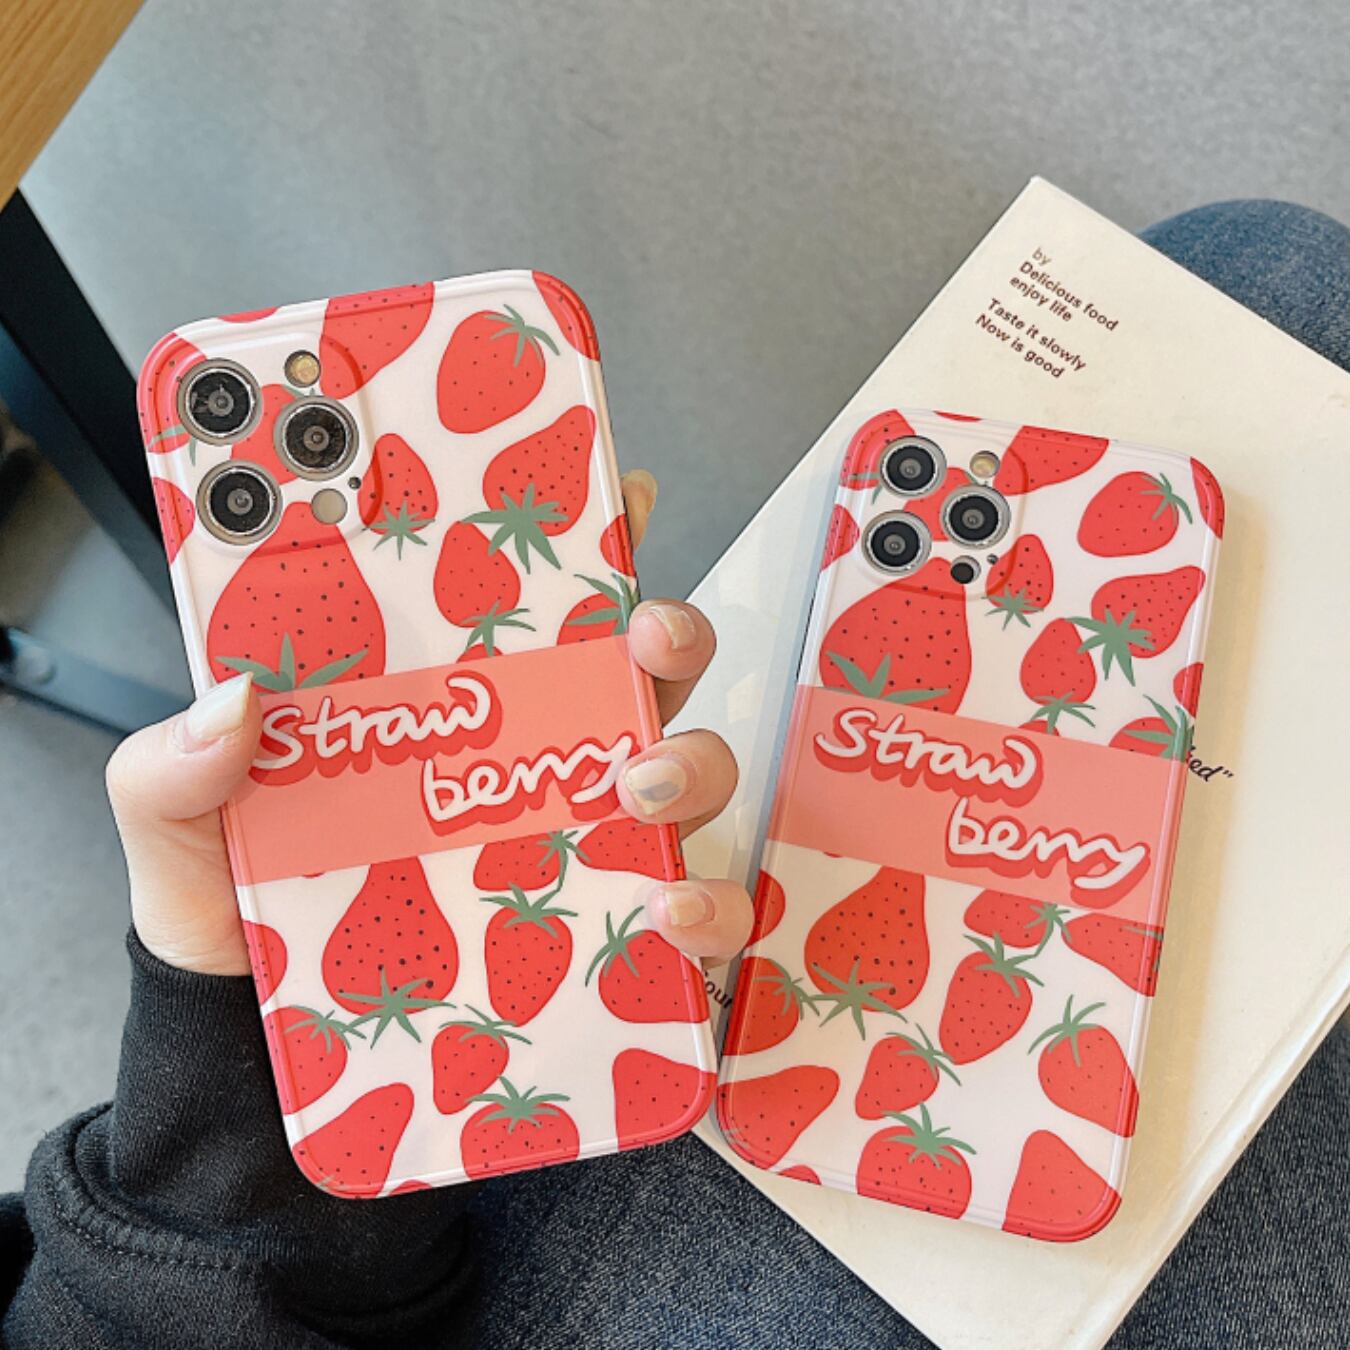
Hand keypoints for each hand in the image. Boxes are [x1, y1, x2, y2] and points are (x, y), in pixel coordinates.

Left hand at [105, 470, 752, 974]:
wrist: (261, 1057)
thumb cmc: (243, 913)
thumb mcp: (183, 826)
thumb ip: (174, 766)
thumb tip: (232, 701)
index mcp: (448, 706)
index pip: (532, 604)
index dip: (586, 535)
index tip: (614, 488)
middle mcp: (533, 762)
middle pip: (638, 674)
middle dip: (669, 633)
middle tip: (644, 635)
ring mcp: (581, 848)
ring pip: (688, 773)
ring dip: (693, 762)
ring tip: (639, 784)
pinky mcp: (608, 939)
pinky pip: (695, 911)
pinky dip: (706, 906)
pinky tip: (665, 912)